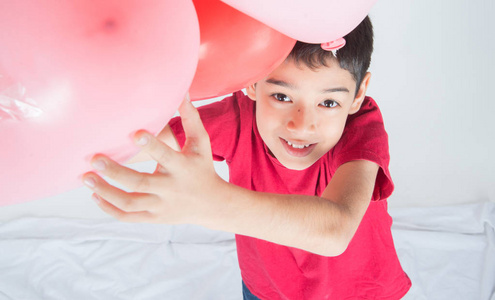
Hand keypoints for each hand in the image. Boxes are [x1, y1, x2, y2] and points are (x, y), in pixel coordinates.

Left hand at [82, 99, 223, 224]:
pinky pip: (128, 216)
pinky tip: (95, 195)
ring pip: (129, 203)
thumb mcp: (201, 143)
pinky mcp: (153, 217)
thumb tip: (183, 92)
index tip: (133, 133)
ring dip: (105, 191)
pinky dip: (109, 208)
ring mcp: (161, 206)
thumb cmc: (202, 167)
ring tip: (85, 177)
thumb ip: (190, 118)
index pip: (166, 156)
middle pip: (139, 183)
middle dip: (114, 172)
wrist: (211, 205)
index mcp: (182, 167)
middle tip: (93, 159)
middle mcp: (170, 188)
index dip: (151, 146)